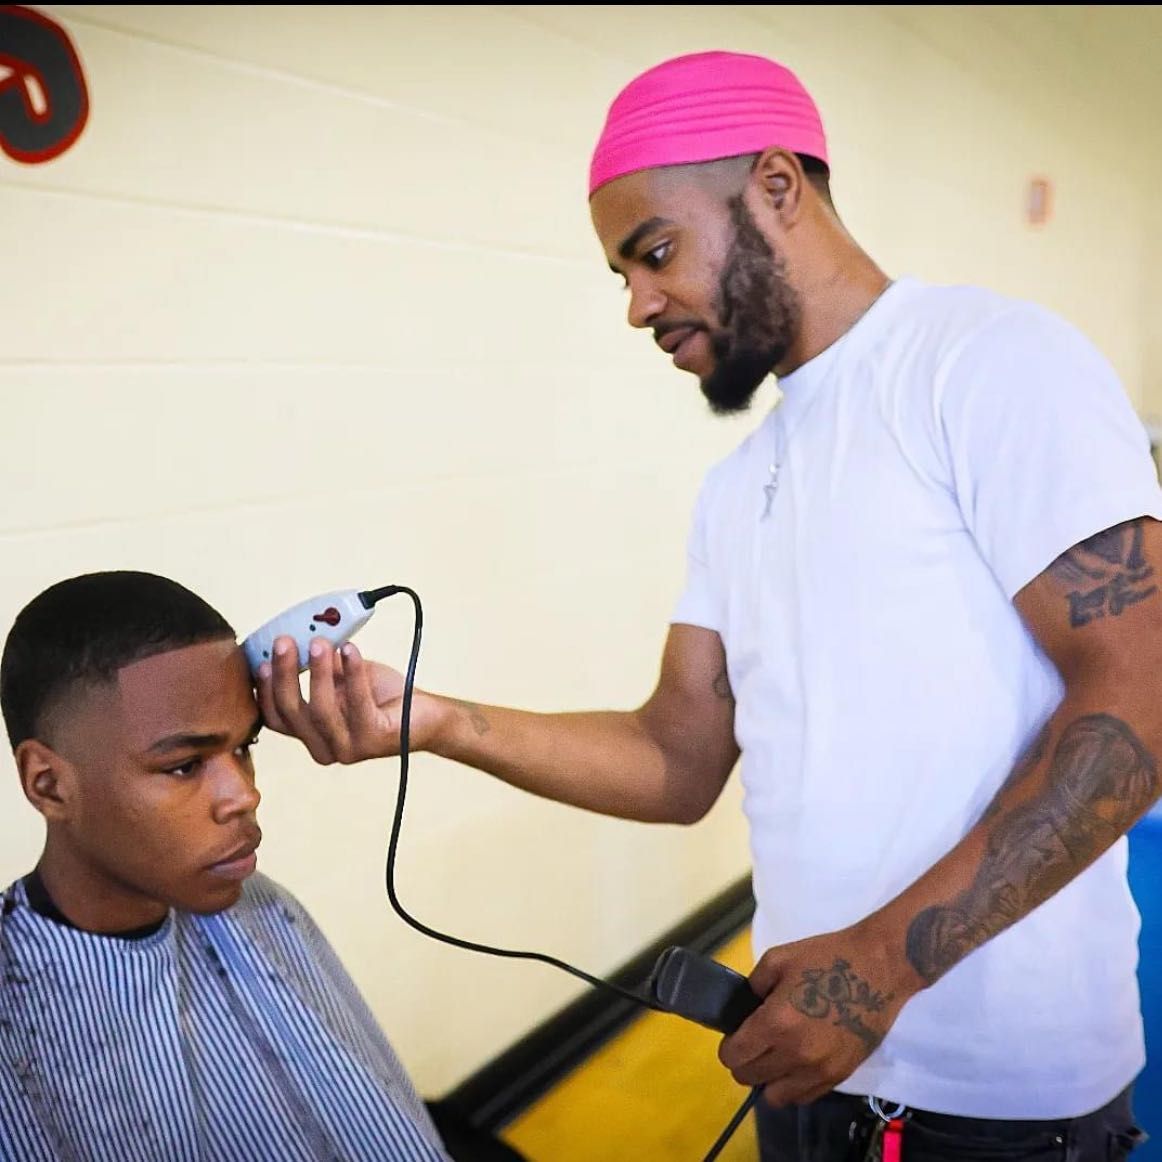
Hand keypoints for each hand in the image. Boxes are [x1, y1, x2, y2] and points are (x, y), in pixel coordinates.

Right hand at [254, 635, 446, 764]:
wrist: (424, 713)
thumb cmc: (380, 696)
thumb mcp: (342, 679)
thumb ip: (319, 666)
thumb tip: (299, 636)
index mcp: (311, 736)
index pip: (275, 717)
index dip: (265, 689)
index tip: (261, 658)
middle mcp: (325, 748)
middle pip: (291, 713)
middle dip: (284, 674)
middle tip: (284, 641)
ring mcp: (349, 748)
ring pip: (319, 709)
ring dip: (317, 672)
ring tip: (321, 642)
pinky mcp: (374, 739)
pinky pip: (357, 702)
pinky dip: (352, 672)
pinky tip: (350, 650)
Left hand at [718, 926, 915, 1106]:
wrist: (878, 969)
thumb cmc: (826, 957)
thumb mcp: (778, 959)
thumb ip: (753, 986)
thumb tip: (743, 1009)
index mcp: (776, 1022)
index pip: (734, 1056)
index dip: (729, 1046)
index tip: (735, 1036)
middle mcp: (795, 1054)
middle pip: (749, 1078)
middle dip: (744, 1061)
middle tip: (754, 1043)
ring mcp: (819, 1070)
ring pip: (776, 1096)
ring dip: (769, 1079)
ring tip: (776, 1056)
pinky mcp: (840, 1076)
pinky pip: (805, 1097)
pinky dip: (794, 1085)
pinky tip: (798, 1063)